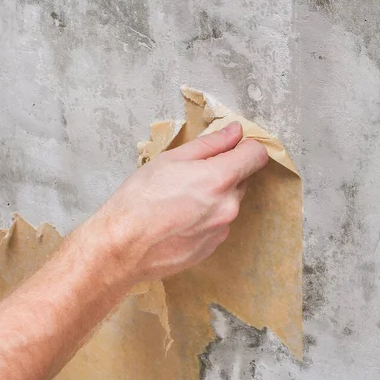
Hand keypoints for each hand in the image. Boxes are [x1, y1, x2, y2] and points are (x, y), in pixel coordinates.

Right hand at [86, 121, 268, 284]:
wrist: (123, 247)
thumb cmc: (139, 200)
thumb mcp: (171, 159)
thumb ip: (210, 144)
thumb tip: (235, 132)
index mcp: (219, 179)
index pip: (256, 155)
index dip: (246, 147)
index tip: (232, 147)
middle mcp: (228, 206)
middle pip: (241, 179)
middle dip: (223, 173)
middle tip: (189, 176)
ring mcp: (221, 229)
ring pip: (228, 203)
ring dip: (213, 197)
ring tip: (178, 201)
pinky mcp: (212, 247)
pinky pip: (217, 224)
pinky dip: (204, 218)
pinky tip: (178, 219)